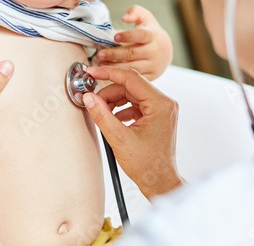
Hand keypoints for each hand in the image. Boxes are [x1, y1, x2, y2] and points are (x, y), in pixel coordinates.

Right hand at [82, 66, 182, 198]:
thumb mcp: (119, 139)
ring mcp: (161, 109)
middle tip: (92, 100)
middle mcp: (164, 103)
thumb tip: (89, 98)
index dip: (108, 73)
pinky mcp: (156, 116)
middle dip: (109, 92)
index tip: (93, 72)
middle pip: (130, 86)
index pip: (131, 78)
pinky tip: (112, 119)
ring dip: (114, 101)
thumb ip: (102, 115)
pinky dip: (121, 109)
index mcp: (160, 104)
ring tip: (101, 113)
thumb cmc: (148, 166)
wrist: (159, 182)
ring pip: (131, 94)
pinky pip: (135, 104)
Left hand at [95, 5, 172, 80]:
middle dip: (115, 54)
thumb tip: (124, 17)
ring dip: (115, 67)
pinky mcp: (151, 77)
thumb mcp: (145, 18)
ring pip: (133, 68)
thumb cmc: (150, 32)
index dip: (128, 36)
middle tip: (100, 54)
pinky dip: (121, 77)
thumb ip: (134, 12)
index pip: (141, 35)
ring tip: (101, 64)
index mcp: (153, 35)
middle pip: (133, 53)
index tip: (115, 36)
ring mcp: (153, 65)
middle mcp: (155, 51)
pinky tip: (109, 74)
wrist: (166, 51)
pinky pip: (134, 79)